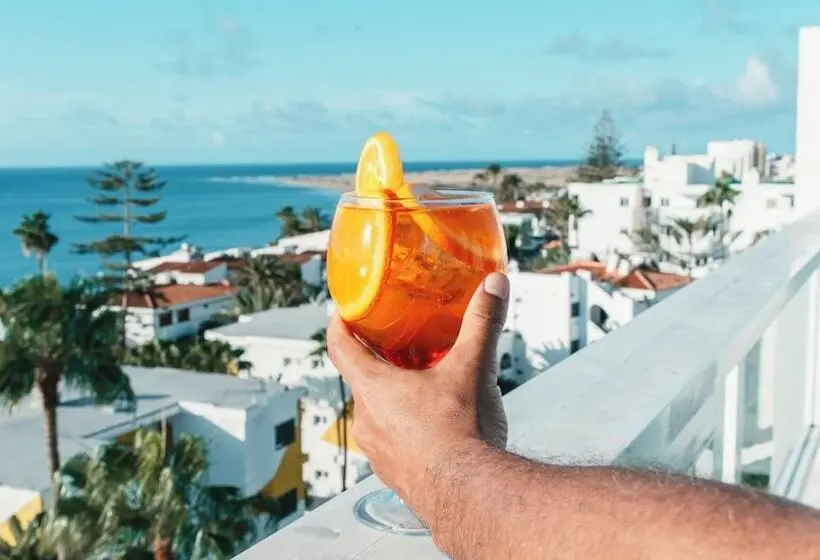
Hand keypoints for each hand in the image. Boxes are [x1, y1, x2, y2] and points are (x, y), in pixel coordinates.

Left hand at [327, 272, 509, 513]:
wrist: (469, 496)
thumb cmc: (461, 434)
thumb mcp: (472, 368)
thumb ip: (482, 323)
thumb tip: (494, 285)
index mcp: (373, 387)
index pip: (340, 348)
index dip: (339, 326)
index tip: (343, 314)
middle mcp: (366, 419)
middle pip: (362, 380)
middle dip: (382, 363)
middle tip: (406, 350)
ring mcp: (376, 451)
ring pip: (378, 413)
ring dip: (397, 399)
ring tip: (429, 391)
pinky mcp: (392, 474)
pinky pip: (391, 442)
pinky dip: (407, 429)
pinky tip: (437, 429)